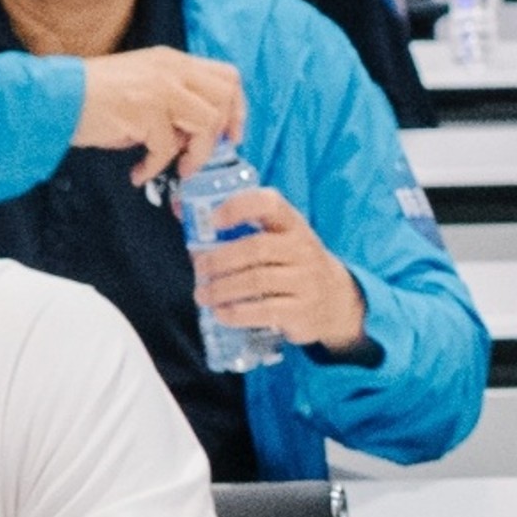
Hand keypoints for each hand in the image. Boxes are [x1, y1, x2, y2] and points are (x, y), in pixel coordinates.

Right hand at [73, 48, 251, 191]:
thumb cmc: (93, 98)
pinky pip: (167, 148)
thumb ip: (175, 100)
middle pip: (224, 98)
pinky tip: (139, 173)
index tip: (231, 136)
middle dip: (220, 132)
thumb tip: (201, 136)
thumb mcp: (143, 87)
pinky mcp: (145, 110)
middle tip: (198, 154)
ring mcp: (160, 88)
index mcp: (173, 61)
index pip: (227, 76)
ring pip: (206, 124)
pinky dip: (155, 166)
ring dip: (193, 154)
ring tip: (174, 167)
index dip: (236, 108)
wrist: (53, 98)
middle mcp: (171, 69)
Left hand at [189, 182, 373, 353]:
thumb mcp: (276, 240)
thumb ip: (236, 227)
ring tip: (203, 295)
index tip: (213, 220)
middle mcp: (302, 249)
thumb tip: (180, 208)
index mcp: (291, 224)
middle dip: (220, 259)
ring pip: (257, 280)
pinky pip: (265, 311)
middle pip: (256, 247)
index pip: (269, 203)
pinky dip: (236, 313)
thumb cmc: (291, 264)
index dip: (239, 207)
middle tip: (199, 269)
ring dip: (222, 289)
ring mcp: (306, 280)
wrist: (335, 299)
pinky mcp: (303, 310)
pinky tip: (221, 313)